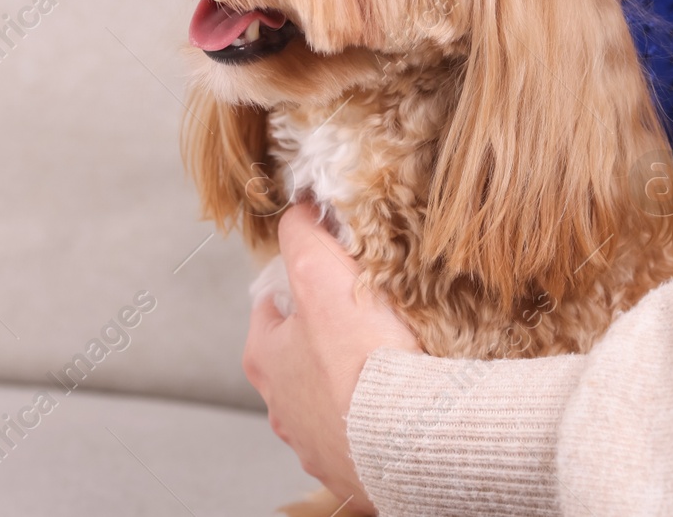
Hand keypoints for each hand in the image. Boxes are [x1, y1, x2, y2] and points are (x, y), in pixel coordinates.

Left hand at [243, 203, 420, 512]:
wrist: (409, 440)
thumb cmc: (361, 362)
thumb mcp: (319, 274)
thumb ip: (303, 235)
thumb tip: (299, 207)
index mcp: (264, 359)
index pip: (271, 305)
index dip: (303, 280)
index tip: (332, 272)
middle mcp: (281, 406)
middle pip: (302, 352)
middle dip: (332, 332)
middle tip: (370, 315)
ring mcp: (317, 440)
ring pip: (332, 393)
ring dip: (355, 377)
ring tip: (394, 358)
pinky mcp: (355, 465)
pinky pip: (365, 428)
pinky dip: (380, 411)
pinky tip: (404, 396)